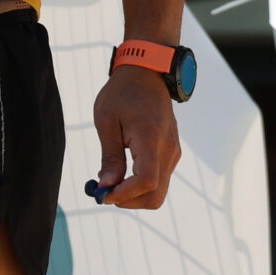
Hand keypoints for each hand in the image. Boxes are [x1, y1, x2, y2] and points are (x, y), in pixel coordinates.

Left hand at [90, 64, 179, 209]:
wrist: (147, 73)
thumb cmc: (122, 93)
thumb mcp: (106, 121)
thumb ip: (110, 157)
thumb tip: (106, 187)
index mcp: (151, 138)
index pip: (146, 181)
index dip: (124, 195)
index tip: (103, 194)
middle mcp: (168, 149)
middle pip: (155, 195)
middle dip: (129, 201)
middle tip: (104, 192)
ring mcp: (173, 152)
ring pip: (158, 191)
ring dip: (134, 195)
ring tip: (110, 180)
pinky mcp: (172, 152)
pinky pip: (160, 179)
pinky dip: (141, 185)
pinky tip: (123, 172)